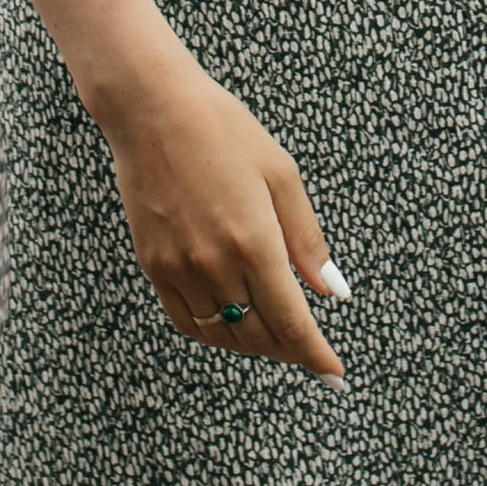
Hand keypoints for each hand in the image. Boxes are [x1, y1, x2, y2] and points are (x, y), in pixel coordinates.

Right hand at [94, 45, 348, 381]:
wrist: (152, 110)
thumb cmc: (223, 130)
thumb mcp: (281, 174)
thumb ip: (308, 240)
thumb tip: (333, 291)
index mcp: (255, 240)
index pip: (291, 321)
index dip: (315, 355)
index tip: (334, 374)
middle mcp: (215, 264)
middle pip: (258, 335)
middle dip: (288, 351)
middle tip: (308, 351)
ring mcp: (180, 268)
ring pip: (222, 335)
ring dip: (252, 344)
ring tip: (274, 337)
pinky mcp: (154, 265)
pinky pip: (186, 321)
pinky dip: (213, 335)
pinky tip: (231, 324)